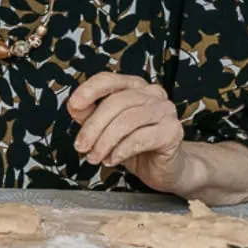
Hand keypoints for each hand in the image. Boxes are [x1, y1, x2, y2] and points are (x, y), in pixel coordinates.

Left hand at [67, 73, 190, 195]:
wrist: (164, 167)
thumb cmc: (134, 144)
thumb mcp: (105, 127)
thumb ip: (89, 113)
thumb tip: (74, 106)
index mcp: (133, 86)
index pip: (108, 79)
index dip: (88, 90)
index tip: (73, 105)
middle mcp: (152, 93)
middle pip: (116, 102)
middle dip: (93, 127)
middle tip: (81, 146)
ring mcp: (165, 110)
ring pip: (127, 120)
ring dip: (105, 142)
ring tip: (95, 157)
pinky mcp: (173, 131)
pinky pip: (141, 138)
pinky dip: (121, 150)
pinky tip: (112, 159)